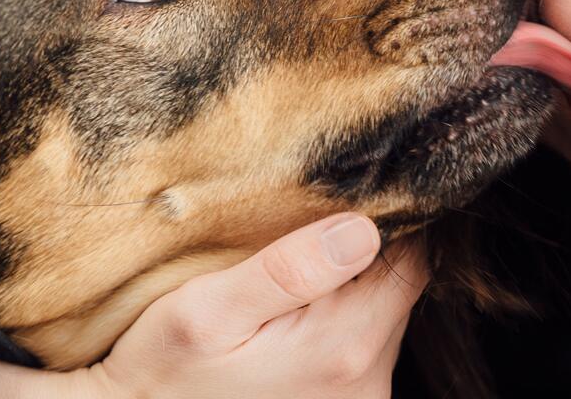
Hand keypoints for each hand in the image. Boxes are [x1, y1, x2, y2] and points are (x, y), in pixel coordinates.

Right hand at [0, 213, 428, 398]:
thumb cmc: (160, 372)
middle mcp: (367, 380)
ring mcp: (359, 397)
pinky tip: (293, 306)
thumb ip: (287, 270)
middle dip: (366, 248)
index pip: (411, 259)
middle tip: (312, 219)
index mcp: (343, 347)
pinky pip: (363, 342)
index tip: (345, 191)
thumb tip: (364, 229)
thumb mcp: (205, 310)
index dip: (387, 216)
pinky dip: (338, 314)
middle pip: (400, 285)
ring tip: (297, 262)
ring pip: (383, 312)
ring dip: (352, 283)